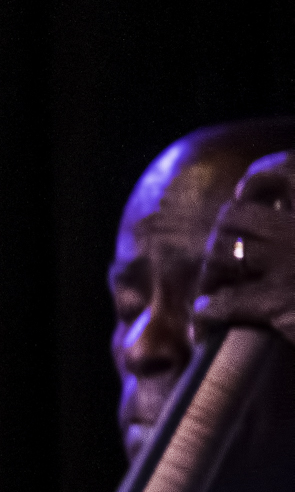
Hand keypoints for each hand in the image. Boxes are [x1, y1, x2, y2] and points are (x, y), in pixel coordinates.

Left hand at [195, 150, 294, 343]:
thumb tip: (281, 213)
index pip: (284, 170)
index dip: (259, 180)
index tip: (248, 194)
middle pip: (236, 215)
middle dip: (223, 235)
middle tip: (225, 258)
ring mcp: (291, 261)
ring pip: (222, 252)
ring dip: (211, 272)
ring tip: (213, 289)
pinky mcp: (276, 301)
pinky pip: (221, 301)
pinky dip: (206, 313)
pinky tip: (206, 321)